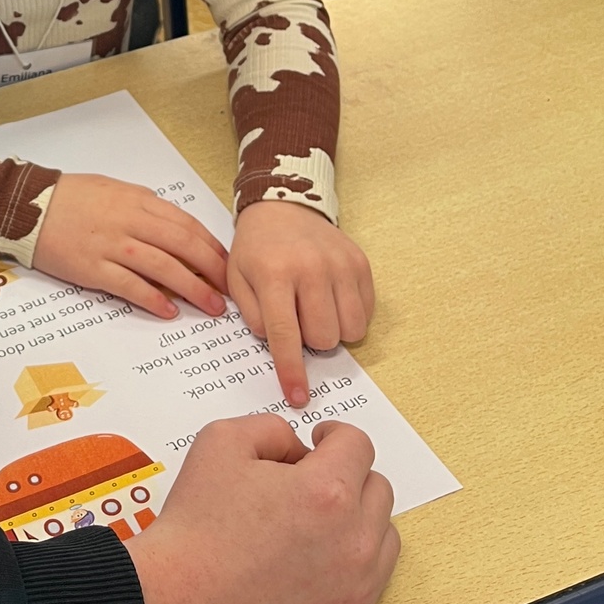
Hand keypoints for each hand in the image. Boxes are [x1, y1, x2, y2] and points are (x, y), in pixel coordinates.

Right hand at [34, 173, 228, 318]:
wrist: (28, 205)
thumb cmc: (70, 196)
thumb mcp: (114, 189)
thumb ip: (144, 206)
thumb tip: (173, 226)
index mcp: (137, 201)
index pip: (186, 225)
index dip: (211, 247)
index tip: (227, 264)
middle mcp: (130, 222)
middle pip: (183, 246)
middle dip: (212, 270)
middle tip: (229, 290)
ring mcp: (111, 246)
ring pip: (163, 268)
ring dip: (192, 289)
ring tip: (210, 306)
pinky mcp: (92, 268)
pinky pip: (130, 286)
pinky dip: (153, 299)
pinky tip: (169, 311)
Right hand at [127, 416, 399, 603]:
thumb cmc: (195, 526)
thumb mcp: (220, 442)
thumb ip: (272, 428)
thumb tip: (299, 447)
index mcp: (327, 491)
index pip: (359, 446)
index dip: (334, 436)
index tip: (320, 443)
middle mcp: (355, 541)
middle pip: (378, 490)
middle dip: (347, 478)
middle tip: (310, 485)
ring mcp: (357, 591)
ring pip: (384, 539)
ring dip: (357, 524)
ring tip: (313, 528)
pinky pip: (370, 587)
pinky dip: (348, 571)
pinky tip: (309, 567)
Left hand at [227, 200, 374, 406]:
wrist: (283, 206)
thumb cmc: (257, 248)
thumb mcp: (237, 278)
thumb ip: (253, 315)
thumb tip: (277, 345)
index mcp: (274, 273)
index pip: (285, 334)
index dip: (291, 370)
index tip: (297, 397)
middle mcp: (311, 268)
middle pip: (323, 337)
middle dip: (309, 340)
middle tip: (296, 318)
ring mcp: (340, 264)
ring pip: (350, 330)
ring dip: (332, 331)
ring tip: (314, 309)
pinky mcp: (361, 263)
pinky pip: (366, 314)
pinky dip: (350, 317)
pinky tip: (331, 299)